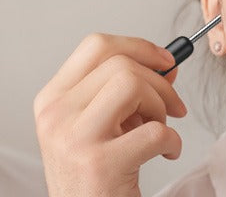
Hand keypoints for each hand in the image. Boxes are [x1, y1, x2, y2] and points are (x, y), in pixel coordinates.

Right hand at [34, 34, 186, 196]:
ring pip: (133, 85)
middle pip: (121, 65)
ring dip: (160, 108)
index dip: (138, 47)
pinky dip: (173, 141)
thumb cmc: (92, 177)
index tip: (164, 60)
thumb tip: (166, 65)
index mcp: (52, 99)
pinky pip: (155, 131)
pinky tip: (165, 153)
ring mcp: (74, 138)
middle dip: (159, 83)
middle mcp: (56, 114)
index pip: (96, 47)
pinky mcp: (100, 164)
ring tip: (159, 131)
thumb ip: (126, 92)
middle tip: (171, 108)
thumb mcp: (99, 126)